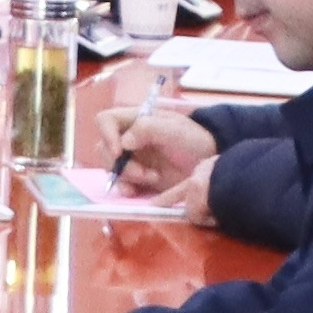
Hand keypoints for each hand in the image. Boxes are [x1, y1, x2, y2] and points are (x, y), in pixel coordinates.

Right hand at [97, 99, 216, 205]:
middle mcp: (126, 138)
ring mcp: (130, 158)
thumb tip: (124, 143)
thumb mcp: (174, 130)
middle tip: (143, 173)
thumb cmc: (193, 140)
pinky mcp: (135, 176)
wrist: (208, 162)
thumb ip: (148, 129)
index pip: (105, 120)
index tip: (119, 151)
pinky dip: (125, 188)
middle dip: (121, 164)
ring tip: (152, 178)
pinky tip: (137, 192)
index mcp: (133, 120)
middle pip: (103, 148)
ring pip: (110, 167)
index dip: (106, 134)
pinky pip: (119, 183)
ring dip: (127, 177)